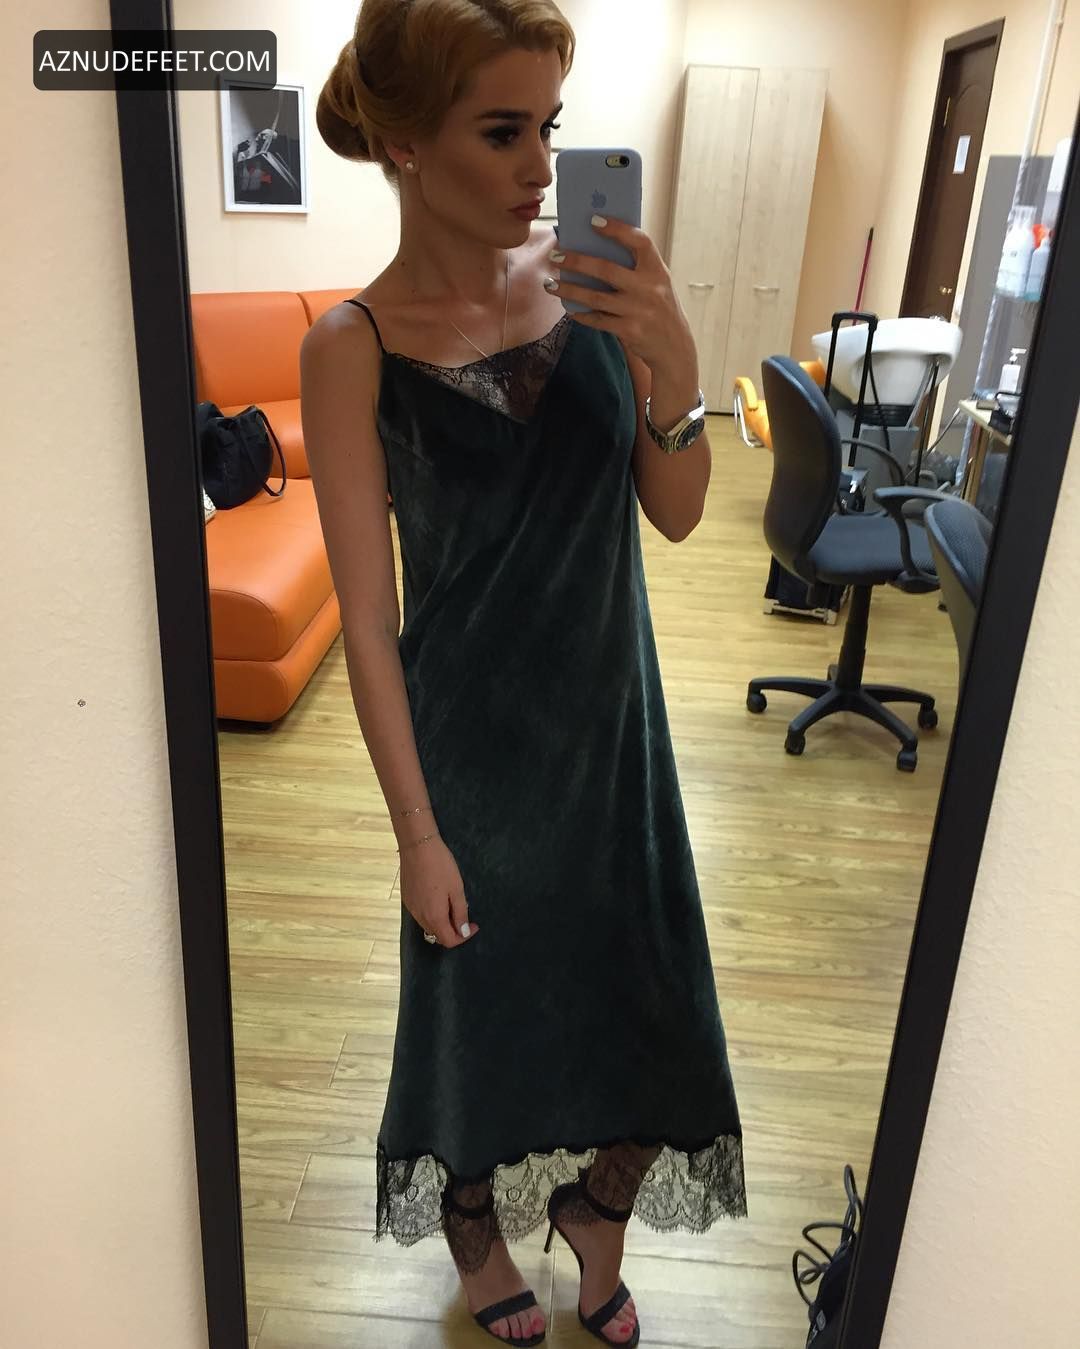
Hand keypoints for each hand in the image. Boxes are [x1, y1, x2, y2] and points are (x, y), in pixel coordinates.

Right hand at [400, 835, 478, 948]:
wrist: (417, 846)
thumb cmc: (441, 866)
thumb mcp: (456, 889)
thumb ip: (460, 913)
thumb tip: (463, 932)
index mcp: (434, 917)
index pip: (449, 940)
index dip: (464, 937)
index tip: (474, 925)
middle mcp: (420, 917)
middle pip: (437, 935)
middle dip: (453, 931)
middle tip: (465, 916)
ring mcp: (411, 908)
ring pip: (428, 925)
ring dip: (442, 923)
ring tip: (453, 905)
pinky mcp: (406, 899)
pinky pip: (421, 915)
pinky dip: (432, 914)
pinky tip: (438, 899)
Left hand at [544, 216, 696, 378]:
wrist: (673, 346)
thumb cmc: (658, 307)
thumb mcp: (656, 283)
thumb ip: (635, 268)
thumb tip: (595, 249)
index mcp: (657, 270)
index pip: (639, 242)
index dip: (617, 229)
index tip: (593, 220)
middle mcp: (648, 289)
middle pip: (606, 269)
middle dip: (576, 261)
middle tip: (556, 255)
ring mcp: (638, 311)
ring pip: (595, 297)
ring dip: (569, 289)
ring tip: (550, 284)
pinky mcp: (629, 330)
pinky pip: (598, 319)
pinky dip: (581, 313)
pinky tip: (569, 307)